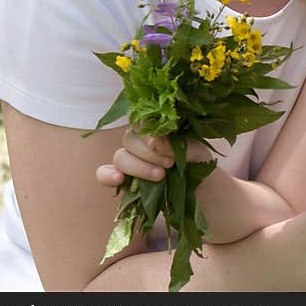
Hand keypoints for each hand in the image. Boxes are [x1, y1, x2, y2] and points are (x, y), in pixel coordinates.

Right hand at [95, 129, 213, 186]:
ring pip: (120, 157)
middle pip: (129, 140)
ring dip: (139, 167)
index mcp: (154, 125)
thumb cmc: (196, 159)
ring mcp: (129, 157)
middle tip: (169, 165)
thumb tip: (154, 140)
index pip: (141, 122)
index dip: (152, 138)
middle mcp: (138, 139)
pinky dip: (107, 175)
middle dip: (149, 155)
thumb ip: (175, 143)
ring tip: (160, 176)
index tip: (171, 153)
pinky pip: (104, 173)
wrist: (200, 183)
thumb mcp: (193, 148)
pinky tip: (118, 179)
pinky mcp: (122, 176)